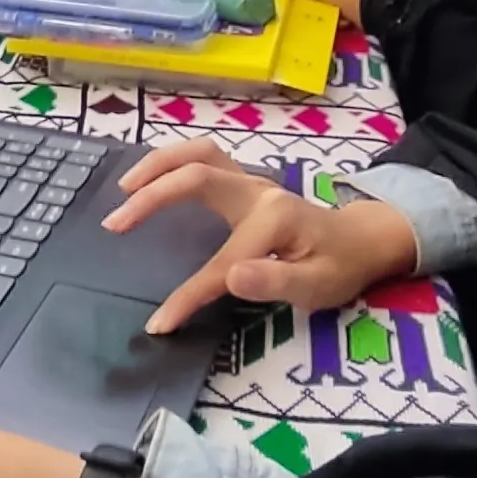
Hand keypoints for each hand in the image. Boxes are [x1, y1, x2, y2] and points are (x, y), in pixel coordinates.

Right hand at [106, 139, 418, 333]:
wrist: (361, 241)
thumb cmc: (338, 267)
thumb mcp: (316, 287)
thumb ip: (275, 280)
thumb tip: (231, 276)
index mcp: (272, 219)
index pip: (217, 263)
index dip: (186, 295)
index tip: (159, 324)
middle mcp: (257, 190)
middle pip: (197, 173)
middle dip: (153, 195)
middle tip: (115, 223)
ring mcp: (250, 182)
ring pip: (198, 153)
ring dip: (158, 165)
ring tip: (123, 190)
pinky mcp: (244, 184)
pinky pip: (203, 159)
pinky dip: (172, 163)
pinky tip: (149, 180)